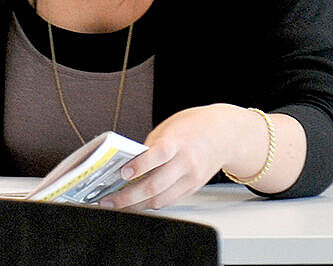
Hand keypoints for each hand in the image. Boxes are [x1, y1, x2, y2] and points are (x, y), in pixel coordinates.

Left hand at [102, 105, 239, 209]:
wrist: (224, 135)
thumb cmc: (194, 127)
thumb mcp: (167, 128)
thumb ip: (149, 147)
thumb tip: (128, 164)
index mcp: (177, 142)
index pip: (156, 156)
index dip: (138, 166)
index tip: (122, 173)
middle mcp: (185, 163)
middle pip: (155, 186)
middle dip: (128, 197)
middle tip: (108, 200)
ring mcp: (191, 179)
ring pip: (161, 199)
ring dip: (136, 205)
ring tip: (117, 205)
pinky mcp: (193, 189)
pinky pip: (168, 201)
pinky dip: (150, 204)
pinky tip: (136, 204)